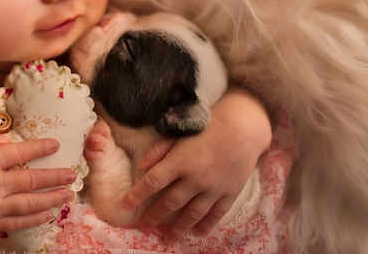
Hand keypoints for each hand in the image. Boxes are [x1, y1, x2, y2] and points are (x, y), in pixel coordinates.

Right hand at [0, 130, 76, 233]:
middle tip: (73, 174)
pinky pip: (18, 222)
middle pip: (33, 179)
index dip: (41, 147)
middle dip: (56, 176)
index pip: (22, 152)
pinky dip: (35, 219)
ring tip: (68, 195)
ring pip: (31, 202)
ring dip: (52, 198)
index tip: (55, 145)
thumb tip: (10, 143)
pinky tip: (48, 215)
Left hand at [122, 88, 271, 243]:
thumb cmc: (207, 128)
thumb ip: (159, 150)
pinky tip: (196, 234)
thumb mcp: (180, 133)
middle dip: (154, 217)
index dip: (137, 195)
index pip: (152, 182)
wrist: (243, 128)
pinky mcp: (229, 193)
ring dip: (177, 228)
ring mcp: (213, 188)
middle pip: (169, 203)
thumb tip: (142, 166)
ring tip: (167, 239)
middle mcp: (195, 178)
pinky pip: (215, 215)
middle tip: (144, 227)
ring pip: (191, 214)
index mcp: (180, 161)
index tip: (125, 205)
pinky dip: (205, 226)